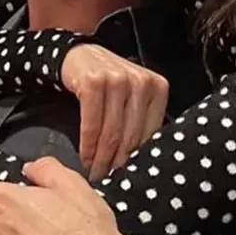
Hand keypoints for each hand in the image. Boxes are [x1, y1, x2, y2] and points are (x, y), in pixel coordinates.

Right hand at [61, 44, 168, 179]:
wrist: (78, 55)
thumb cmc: (108, 80)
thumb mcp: (132, 95)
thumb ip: (140, 119)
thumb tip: (140, 162)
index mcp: (157, 87)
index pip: (150, 132)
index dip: (138, 158)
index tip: (127, 175)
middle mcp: (140, 81)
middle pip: (131, 135)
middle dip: (118, 163)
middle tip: (109, 178)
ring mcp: (117, 80)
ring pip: (111, 132)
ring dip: (101, 158)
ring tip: (96, 172)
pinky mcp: (94, 82)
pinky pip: (92, 124)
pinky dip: (88, 145)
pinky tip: (85, 156)